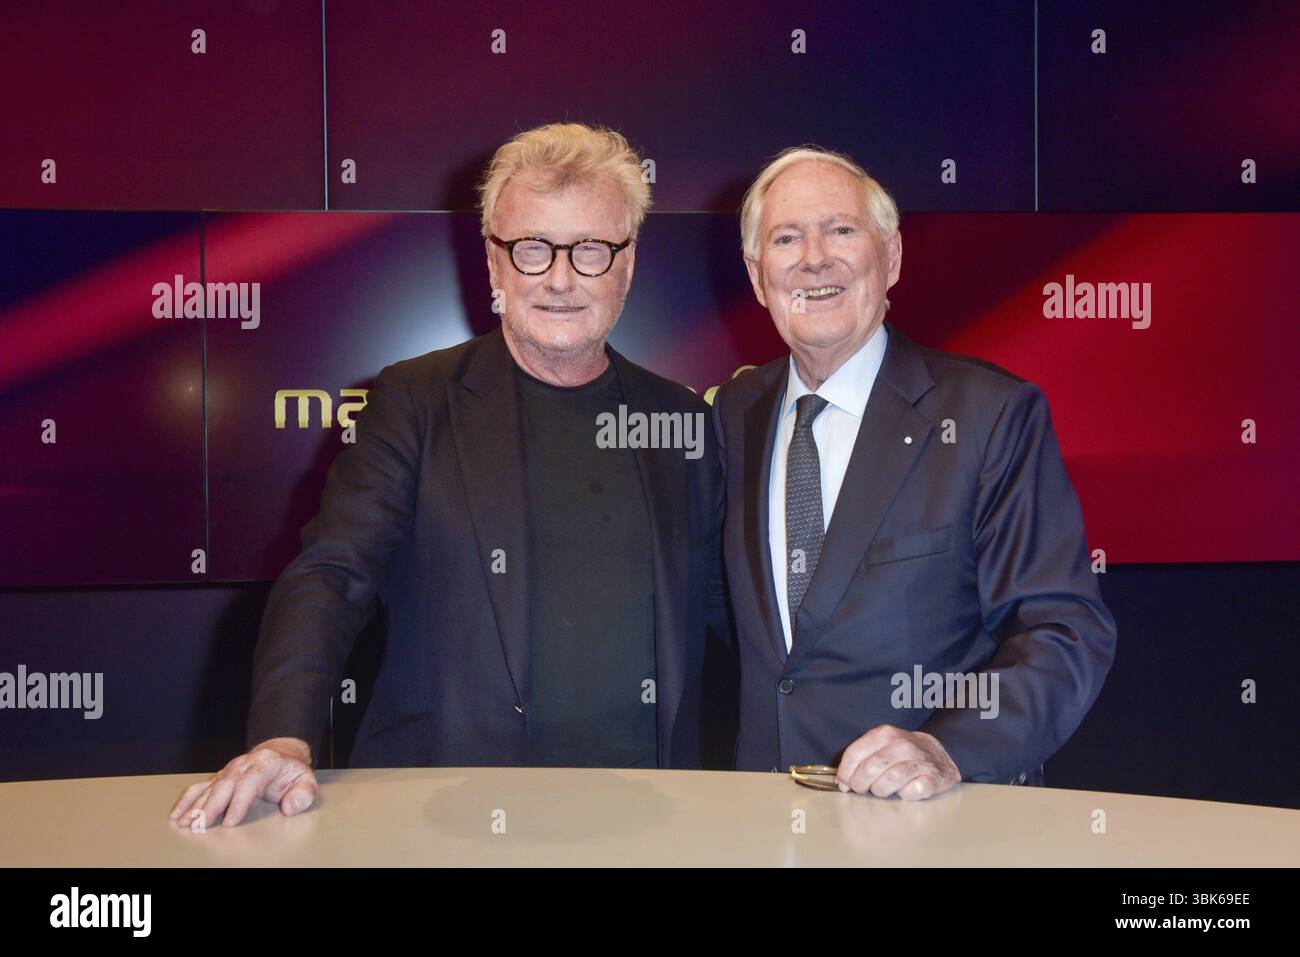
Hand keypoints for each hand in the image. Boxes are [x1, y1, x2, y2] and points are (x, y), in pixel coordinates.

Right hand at [167, 737, 316, 827]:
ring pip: (209, 788)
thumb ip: (303, 794)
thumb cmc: (292, 772)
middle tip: (200, 826)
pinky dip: (187, 801)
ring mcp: (229, 770)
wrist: (281, 753)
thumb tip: (290, 806)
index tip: (231, 820)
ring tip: (184, 822)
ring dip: (195, 806)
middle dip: (211, 807)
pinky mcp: (219, 778)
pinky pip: (200, 788)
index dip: (239, 801)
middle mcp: (243, 765)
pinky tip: (177, 814)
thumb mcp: (307, 780)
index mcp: (266, 763)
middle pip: (225, 785)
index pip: (250, 781)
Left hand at [835, 725, 960, 799]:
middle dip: (860, 785)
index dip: (845, 772)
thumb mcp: (881, 745)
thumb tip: (841, 781)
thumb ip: (861, 757)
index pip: (855, 754)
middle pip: (870, 769)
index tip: (844, 784)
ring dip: (880, 791)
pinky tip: (904, 791)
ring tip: (882, 790)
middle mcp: (902, 745)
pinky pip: (911, 792)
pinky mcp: (933, 778)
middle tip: (862, 789)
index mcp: (885, 734)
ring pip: (888, 782)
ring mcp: (919, 761)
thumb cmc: (902, 753)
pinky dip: (904, 795)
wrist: (939, 753)